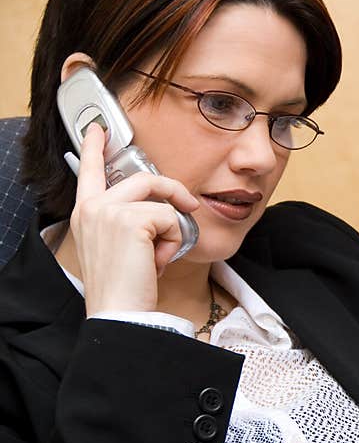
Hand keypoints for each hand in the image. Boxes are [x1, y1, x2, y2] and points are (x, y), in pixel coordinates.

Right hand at [69, 123, 199, 315]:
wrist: (120, 313)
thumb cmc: (126, 287)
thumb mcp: (124, 248)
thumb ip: (133, 222)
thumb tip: (165, 208)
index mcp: (85, 213)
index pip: (89, 171)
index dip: (96, 147)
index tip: (100, 129)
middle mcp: (92, 207)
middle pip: (144, 179)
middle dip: (174, 192)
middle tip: (190, 204)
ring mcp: (108, 211)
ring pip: (162, 201)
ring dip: (171, 230)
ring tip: (158, 256)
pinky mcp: (129, 220)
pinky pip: (171, 219)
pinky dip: (172, 241)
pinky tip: (156, 261)